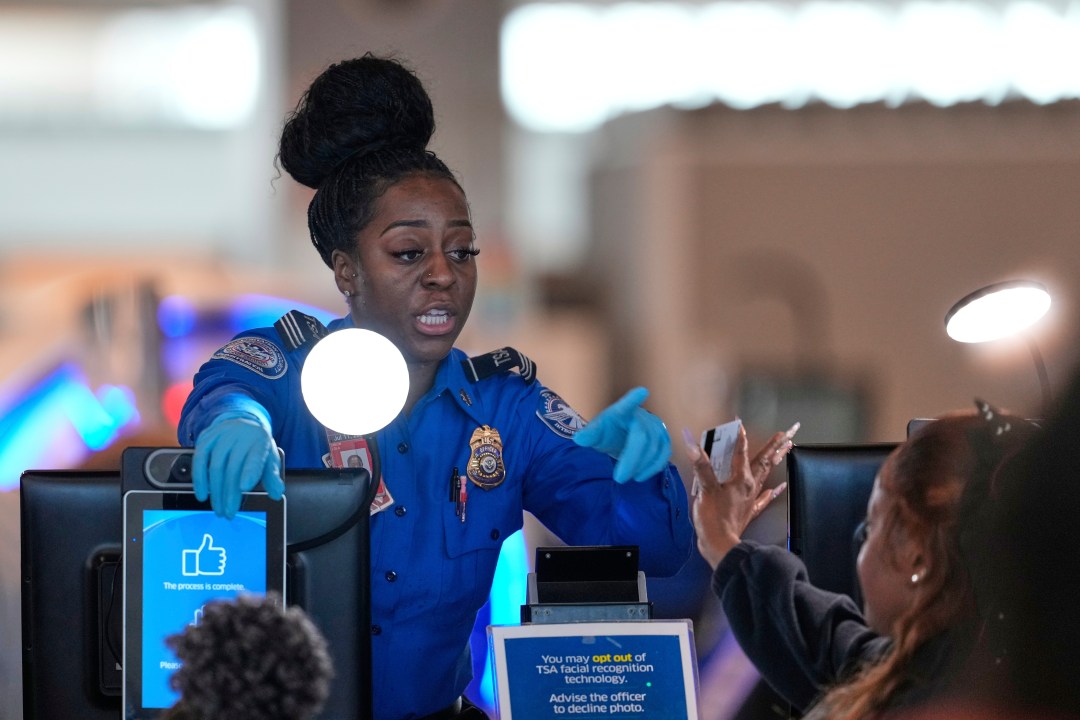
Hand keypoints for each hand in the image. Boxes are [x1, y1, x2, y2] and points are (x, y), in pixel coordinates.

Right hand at [192, 415, 284, 518]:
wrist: (242, 423)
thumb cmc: (256, 447)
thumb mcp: (269, 458)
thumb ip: (272, 476)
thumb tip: (276, 494)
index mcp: (260, 441)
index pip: (255, 457)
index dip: (250, 472)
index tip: (245, 488)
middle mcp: (241, 435)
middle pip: (233, 468)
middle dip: (229, 494)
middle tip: (228, 513)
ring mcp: (222, 434)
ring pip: (215, 466)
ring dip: (215, 491)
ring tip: (217, 508)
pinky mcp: (206, 437)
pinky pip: (200, 459)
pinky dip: (199, 478)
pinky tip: (202, 494)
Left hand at [574, 386, 670, 482]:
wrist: (620, 437)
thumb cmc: (607, 433)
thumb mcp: (595, 434)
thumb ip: (589, 435)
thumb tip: (579, 438)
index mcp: (622, 411)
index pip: (627, 404)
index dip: (634, 399)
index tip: (642, 391)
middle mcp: (642, 416)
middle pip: (643, 437)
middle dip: (632, 459)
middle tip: (620, 478)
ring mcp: (656, 427)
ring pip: (655, 447)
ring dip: (642, 466)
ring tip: (627, 477)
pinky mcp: (664, 439)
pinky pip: (664, 454)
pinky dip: (654, 467)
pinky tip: (641, 476)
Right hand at [686, 422, 798, 568]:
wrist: (720, 546)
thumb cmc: (712, 517)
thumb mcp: (705, 489)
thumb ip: (701, 465)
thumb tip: (691, 442)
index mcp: (740, 479)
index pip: (741, 453)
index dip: (739, 437)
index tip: (739, 423)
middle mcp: (750, 486)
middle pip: (765, 461)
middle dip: (775, 446)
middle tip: (788, 432)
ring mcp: (751, 499)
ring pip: (766, 475)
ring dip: (776, 460)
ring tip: (787, 448)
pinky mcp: (749, 511)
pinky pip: (764, 498)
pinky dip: (773, 492)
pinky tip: (779, 487)